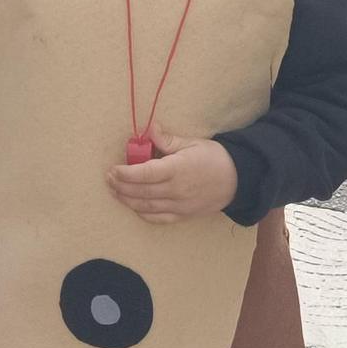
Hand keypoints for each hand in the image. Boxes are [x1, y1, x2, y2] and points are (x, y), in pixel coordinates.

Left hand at [105, 132, 238, 223]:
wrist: (238, 180)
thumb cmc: (214, 158)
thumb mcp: (192, 143)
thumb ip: (168, 140)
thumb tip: (149, 129)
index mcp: (177, 169)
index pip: (144, 174)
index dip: (125, 173)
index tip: (113, 169)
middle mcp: (176, 190)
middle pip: (141, 192)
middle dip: (121, 186)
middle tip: (108, 179)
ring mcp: (179, 206)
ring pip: (146, 207)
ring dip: (127, 200)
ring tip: (114, 192)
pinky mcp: (183, 215)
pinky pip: (159, 218)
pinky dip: (143, 214)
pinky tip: (134, 207)